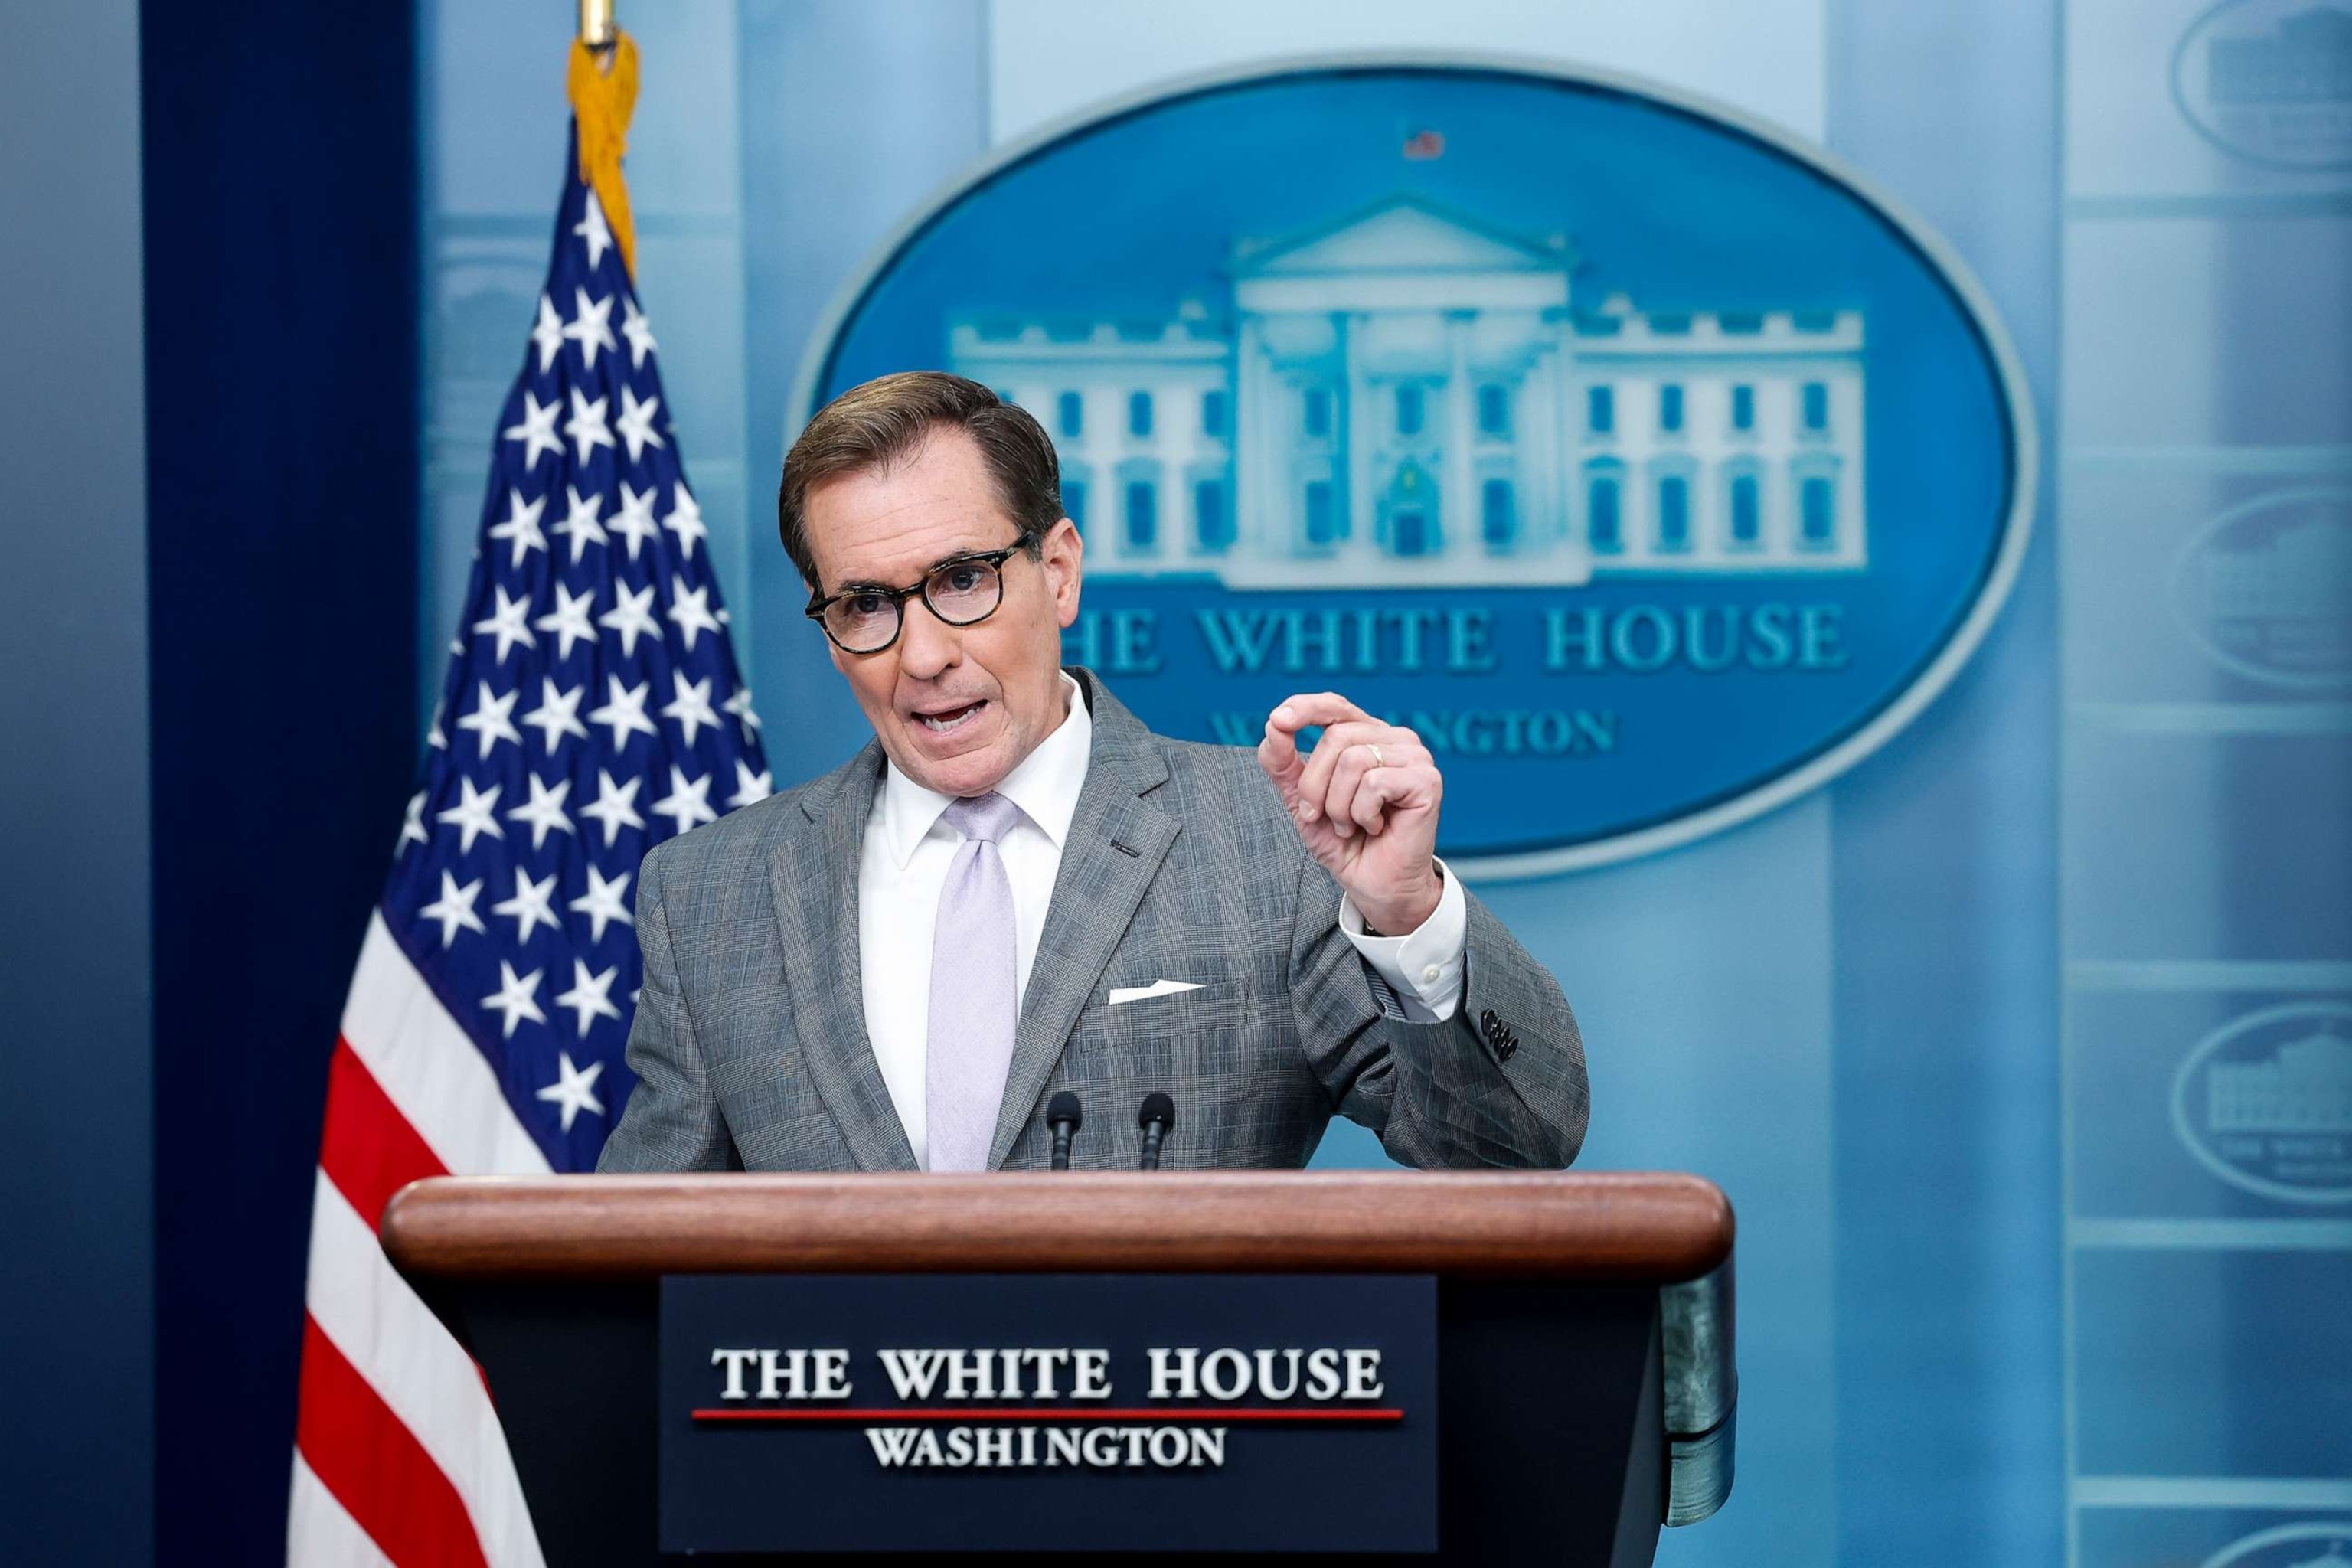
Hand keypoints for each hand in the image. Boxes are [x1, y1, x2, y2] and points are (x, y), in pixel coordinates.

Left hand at [1258, 692, 1443, 934]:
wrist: (1374, 885)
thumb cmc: (1344, 840)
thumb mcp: (1302, 799)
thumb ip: (1284, 763)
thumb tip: (1274, 724)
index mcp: (1367, 735)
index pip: (1335, 705)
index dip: (1305, 707)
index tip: (1278, 721)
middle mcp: (1395, 738)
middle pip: (1336, 737)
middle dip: (1315, 784)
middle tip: (1321, 817)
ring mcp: (1415, 757)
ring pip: (1353, 760)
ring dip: (1339, 805)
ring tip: (1351, 825)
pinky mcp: (1427, 780)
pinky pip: (1374, 783)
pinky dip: (1362, 813)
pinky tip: (1375, 827)